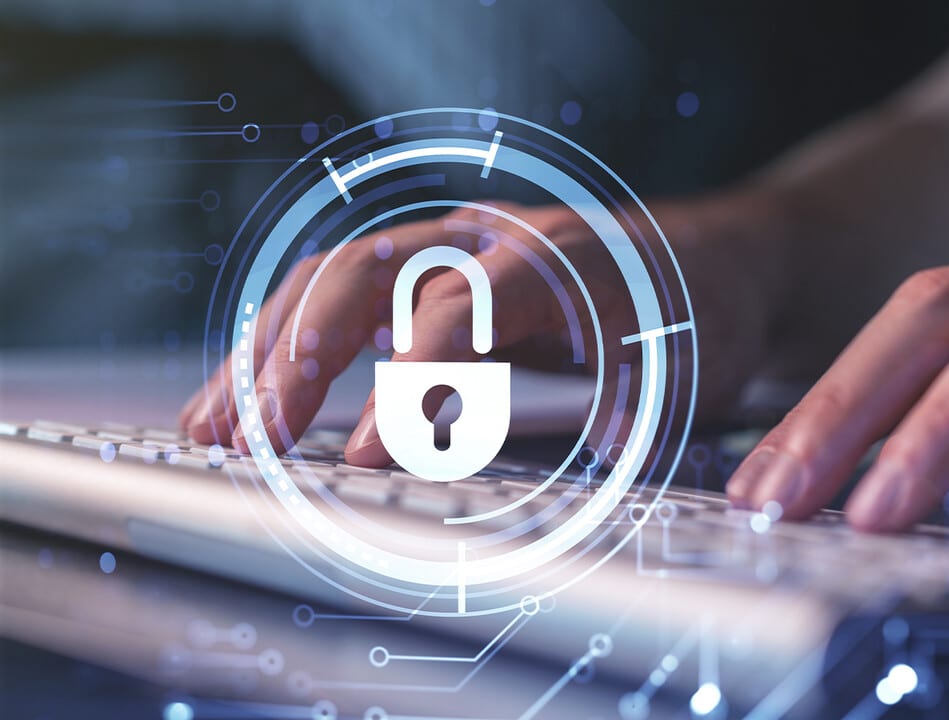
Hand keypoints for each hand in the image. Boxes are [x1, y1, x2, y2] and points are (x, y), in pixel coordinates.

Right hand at [179, 194, 788, 463]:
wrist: (715, 259)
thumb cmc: (700, 312)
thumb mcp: (685, 362)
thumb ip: (635, 403)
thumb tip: (593, 452)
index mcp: (549, 257)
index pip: (453, 306)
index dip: (406, 381)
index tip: (365, 455)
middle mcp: (487, 239)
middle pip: (365, 277)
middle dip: (298, 360)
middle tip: (250, 440)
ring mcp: (454, 249)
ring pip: (335, 281)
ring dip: (269, 351)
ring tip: (213, 424)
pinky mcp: (439, 272)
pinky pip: (346, 294)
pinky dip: (294, 342)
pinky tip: (257, 394)